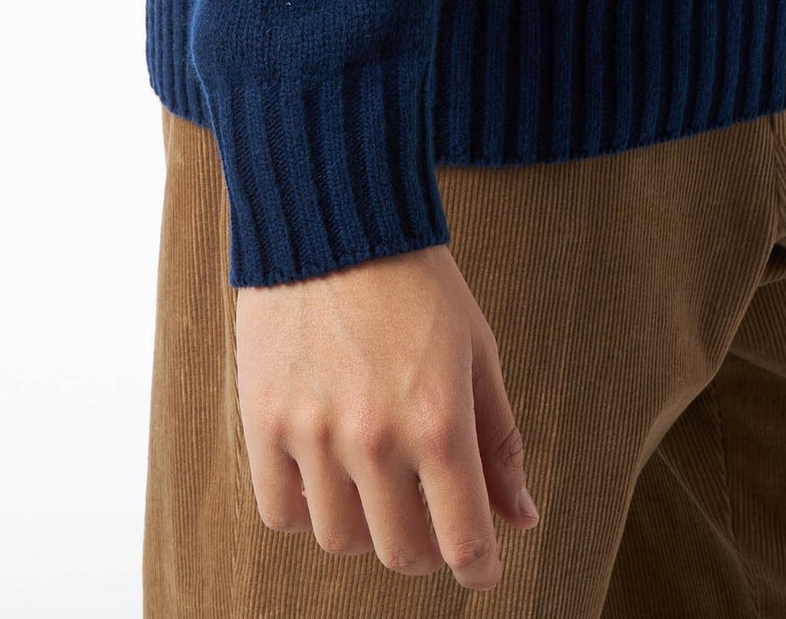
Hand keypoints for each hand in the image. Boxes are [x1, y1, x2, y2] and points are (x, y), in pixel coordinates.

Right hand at [236, 242, 537, 590]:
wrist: (336, 217)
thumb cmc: (419, 282)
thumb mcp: (478, 350)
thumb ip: (499, 440)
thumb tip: (522, 518)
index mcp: (441, 422)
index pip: (464, 541)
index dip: (480, 567)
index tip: (482, 568)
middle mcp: (377, 439)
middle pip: (402, 552)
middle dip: (426, 546)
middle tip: (429, 515)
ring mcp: (314, 433)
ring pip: (341, 539)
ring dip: (366, 528)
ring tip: (376, 485)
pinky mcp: (263, 420)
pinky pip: (281, 512)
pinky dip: (307, 510)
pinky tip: (326, 474)